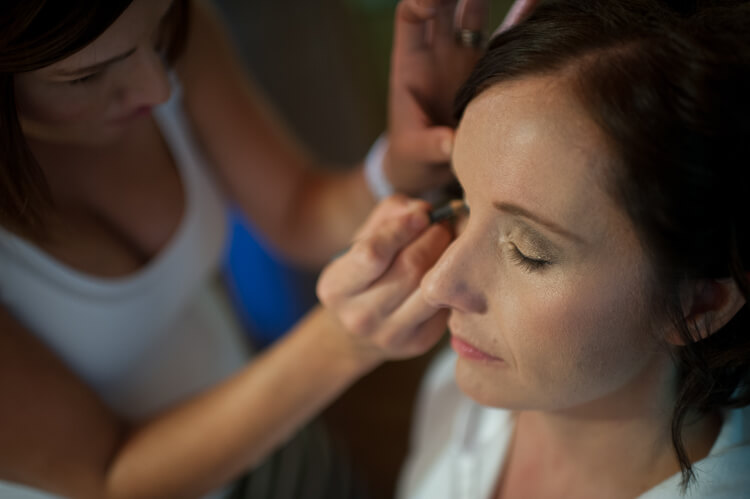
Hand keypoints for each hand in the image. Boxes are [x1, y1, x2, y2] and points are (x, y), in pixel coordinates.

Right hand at [317, 196, 452, 365]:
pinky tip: (450, 270)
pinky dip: (451, 282)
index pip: (372, 254)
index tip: (423, 212)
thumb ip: (388, 216)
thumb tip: (424, 209)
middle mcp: (359, 316)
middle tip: (444, 223)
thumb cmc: (362, 274)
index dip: (402, 228)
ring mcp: (390, 335)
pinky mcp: (418, 343)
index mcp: (335, 287)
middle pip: (411, 268)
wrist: (357, 333)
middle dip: (434, 237)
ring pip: (432, 289)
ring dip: (449, 258)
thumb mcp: (360, 241)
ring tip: (451, 242)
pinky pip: (445, 305)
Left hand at [384, 0, 538, 195]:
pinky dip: (521, 18)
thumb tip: (451, 143)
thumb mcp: (415, 153)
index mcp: (410, 64)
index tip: (432, 3)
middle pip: (446, 5)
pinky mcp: (488, 71)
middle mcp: (438, 53)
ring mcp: (464, 58)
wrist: (430, 169)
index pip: (410, 17)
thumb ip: (430, 145)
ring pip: (476, 13)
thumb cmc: (412, 159)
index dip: (420, 2)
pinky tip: (538, 2)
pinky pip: (505, 38)